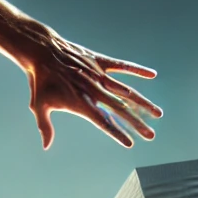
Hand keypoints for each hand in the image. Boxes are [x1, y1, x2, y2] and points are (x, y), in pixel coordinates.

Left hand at [21, 28, 162, 148]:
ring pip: (126, 91)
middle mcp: (94, 90)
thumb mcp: (39, 106)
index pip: (103, 122)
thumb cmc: (39, 81)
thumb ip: (45, 127)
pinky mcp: (100, 62)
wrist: (42, 51)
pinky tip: (152, 75)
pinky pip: (122, 66)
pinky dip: (137, 70)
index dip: (117, 133)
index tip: (130, 143)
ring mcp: (99, 75)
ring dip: (143, 103)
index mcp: (81, 103)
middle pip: (120, 110)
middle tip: (151, 136)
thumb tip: (46, 146)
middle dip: (137, 124)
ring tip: (158, 114)